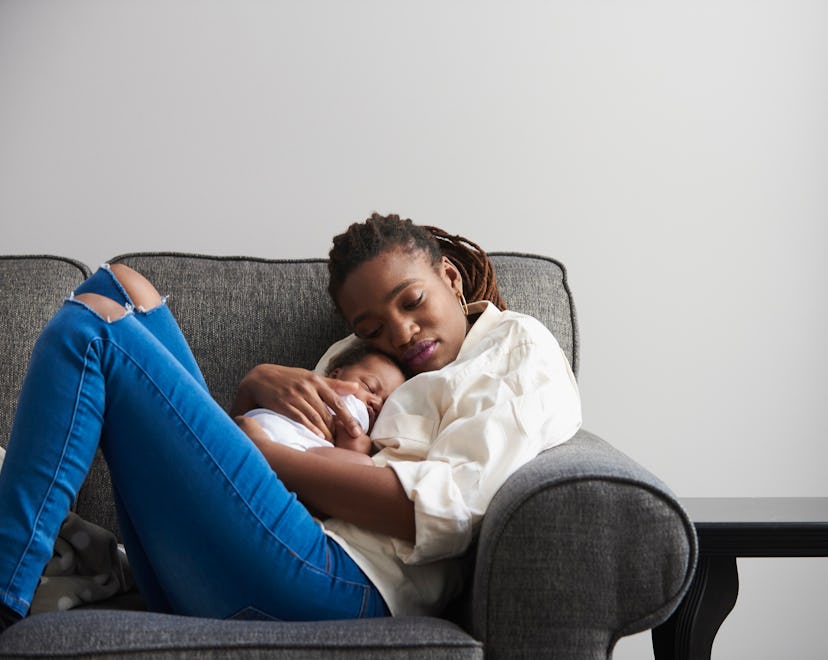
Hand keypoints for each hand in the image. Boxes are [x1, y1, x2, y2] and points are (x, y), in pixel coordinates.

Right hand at [232, 364, 361, 441]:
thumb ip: (334, 384)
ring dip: (325, 432)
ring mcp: (295, 396)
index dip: (348, 418)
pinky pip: (300, 418)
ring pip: (315, 417)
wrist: (260, 378)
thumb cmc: (290, 379)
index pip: (337, 401)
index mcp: (316, 381)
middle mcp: (307, 388)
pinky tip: (318, 437)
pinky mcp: (283, 404)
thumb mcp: (311, 377)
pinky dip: (310, 428)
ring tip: (333, 443)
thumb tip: (357, 388)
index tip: (357, 431)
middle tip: (347, 441)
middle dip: (338, 429)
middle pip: (327, 412)